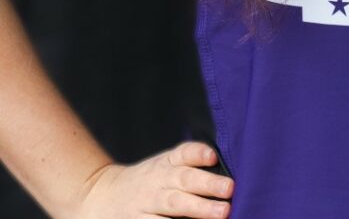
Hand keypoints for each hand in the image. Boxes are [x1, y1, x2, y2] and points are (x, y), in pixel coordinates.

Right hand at [72, 140, 233, 218]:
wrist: (101, 197)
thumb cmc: (149, 181)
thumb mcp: (164, 166)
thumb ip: (190, 165)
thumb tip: (228, 175)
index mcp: (165, 163)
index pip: (183, 153)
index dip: (198, 153)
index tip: (213, 156)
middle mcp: (157, 181)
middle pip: (183, 180)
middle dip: (207, 184)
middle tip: (230, 189)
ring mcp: (146, 204)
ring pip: (174, 205)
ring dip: (198, 209)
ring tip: (221, 213)